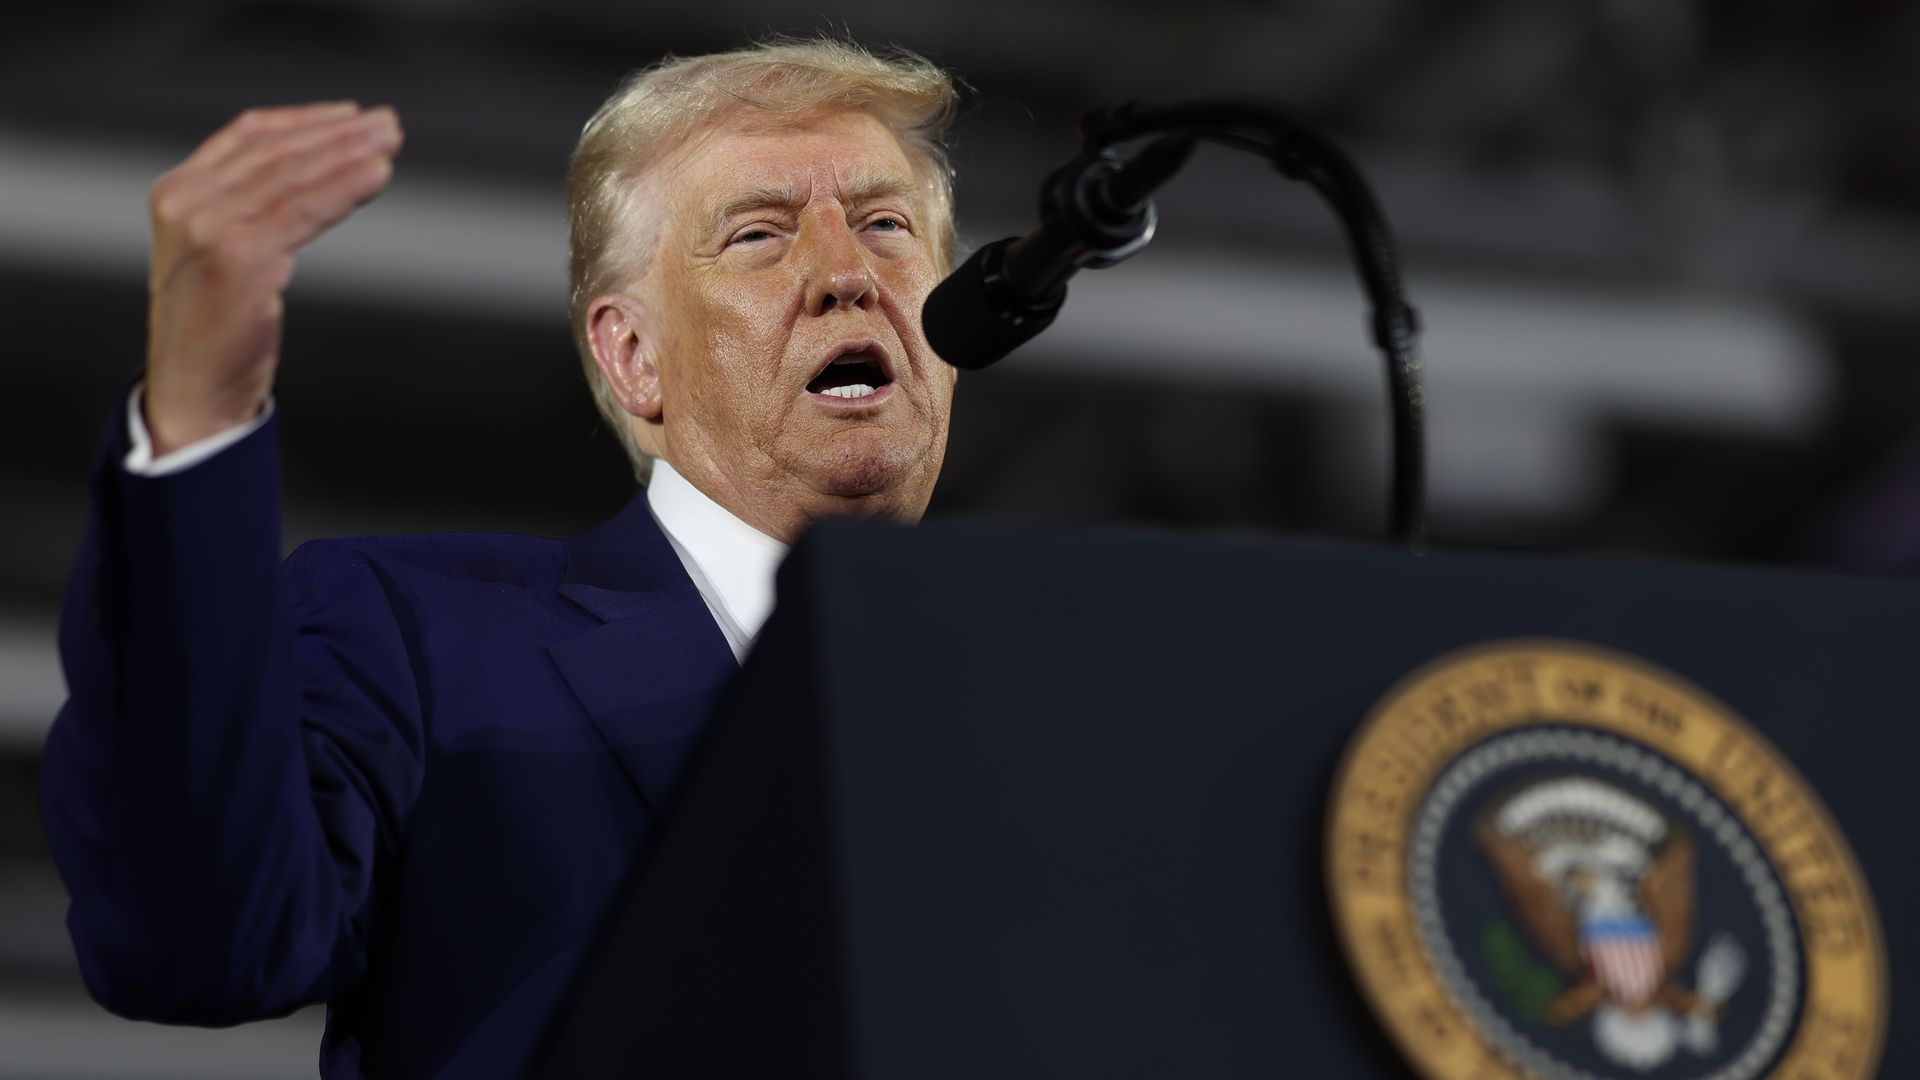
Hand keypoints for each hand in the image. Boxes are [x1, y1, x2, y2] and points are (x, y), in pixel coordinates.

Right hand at [143, 102, 402, 453]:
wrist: (193, 391)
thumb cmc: (214, 327)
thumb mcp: (215, 251)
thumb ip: (243, 206)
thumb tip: (315, 169)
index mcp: (176, 192)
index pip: (247, 137)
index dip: (303, 121)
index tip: (350, 116)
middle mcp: (187, 202)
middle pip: (278, 152)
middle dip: (339, 135)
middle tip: (389, 124)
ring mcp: (210, 228)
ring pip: (295, 176)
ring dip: (350, 154)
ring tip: (391, 143)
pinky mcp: (240, 257)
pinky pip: (305, 211)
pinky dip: (345, 188)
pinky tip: (377, 176)